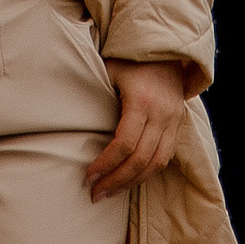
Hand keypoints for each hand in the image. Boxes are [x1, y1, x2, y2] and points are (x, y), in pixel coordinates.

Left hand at [85, 58, 192, 201]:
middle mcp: (162, 113)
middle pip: (140, 159)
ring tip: (110, 192)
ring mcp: (174, 120)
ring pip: (156, 163)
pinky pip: (166, 157)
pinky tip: (129, 180)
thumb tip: (65, 119)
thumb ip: (94, 95)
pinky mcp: (179, 124)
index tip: (88, 176)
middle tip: (96, 195)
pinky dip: (147, 172)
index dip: (106, 164)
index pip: (124, 144)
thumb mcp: (108, 70)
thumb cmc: (129, 59)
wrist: (166, 49)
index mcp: (141, 100)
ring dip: (132, 182)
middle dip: (116, 181)